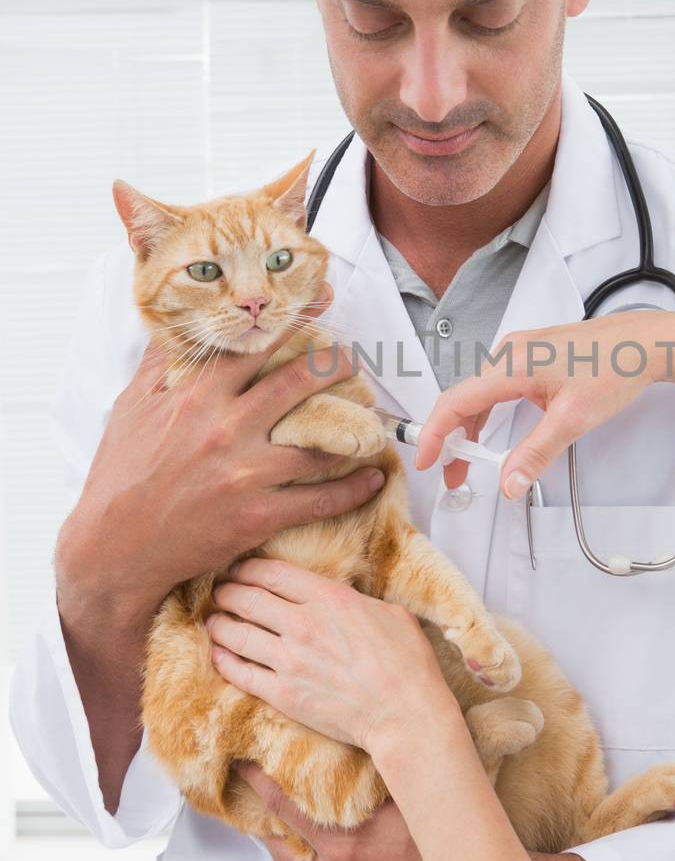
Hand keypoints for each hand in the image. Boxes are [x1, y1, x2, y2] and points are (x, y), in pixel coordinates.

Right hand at [56, 290, 383, 632]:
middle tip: (353, 362)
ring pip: (319, 444)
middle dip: (334, 368)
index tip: (319, 313)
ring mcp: (247, 474)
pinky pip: (320, 500)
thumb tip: (177, 326)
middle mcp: (228, 429)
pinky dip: (354, 489)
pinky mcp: (259, 516)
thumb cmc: (120, 476)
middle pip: (298, 385)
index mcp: (199, 397)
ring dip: (354, 429)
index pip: (256, 348)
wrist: (116, 548)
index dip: (293, 326)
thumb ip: (160, 363)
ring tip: (372, 418)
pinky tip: (373, 478)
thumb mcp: (131, 407)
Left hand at [206, 557, 452, 753]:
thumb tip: (346, 599)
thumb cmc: (407, 663)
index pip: (273, 574)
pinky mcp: (282, 694)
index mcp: (329, 597)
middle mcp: (303, 623)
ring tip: (212, 620)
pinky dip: (224, 660)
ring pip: (237, 633)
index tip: (239, 569)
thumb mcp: (390, 613)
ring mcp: (289, 660)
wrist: (404, 714)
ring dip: (219, 623)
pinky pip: (240, 673)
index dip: (249, 568)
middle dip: (228, 592)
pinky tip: (217, 654)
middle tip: (219, 592)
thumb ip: (359, 601)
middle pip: (248, 599)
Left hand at [236, 769, 447, 860]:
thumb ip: (382, 782)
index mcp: (344, 844)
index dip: (259, 783)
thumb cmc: (449, 853)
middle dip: (267, 821)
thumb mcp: (414, 806)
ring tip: (292, 828)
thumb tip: (363, 747)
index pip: (285, 807)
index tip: (241, 763)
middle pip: (284, 846)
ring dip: (297, 850)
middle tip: (255, 796)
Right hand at [415, 309, 674, 495]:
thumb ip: (535, 454)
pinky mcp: (531, 356)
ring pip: (479, 393)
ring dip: (470, 427)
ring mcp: (520, 351)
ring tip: (468, 461)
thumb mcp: (572, 420)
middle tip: (451, 475)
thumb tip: (509, 484)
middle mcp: (509, 352)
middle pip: (463, 398)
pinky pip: (496, 386)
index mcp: (511, 364)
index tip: (426, 461)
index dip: (435, 433)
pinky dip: (487, 412)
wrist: (645, 343)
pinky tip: (493, 435)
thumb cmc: (616, 368)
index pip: (457, 401)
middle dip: (451, 438)